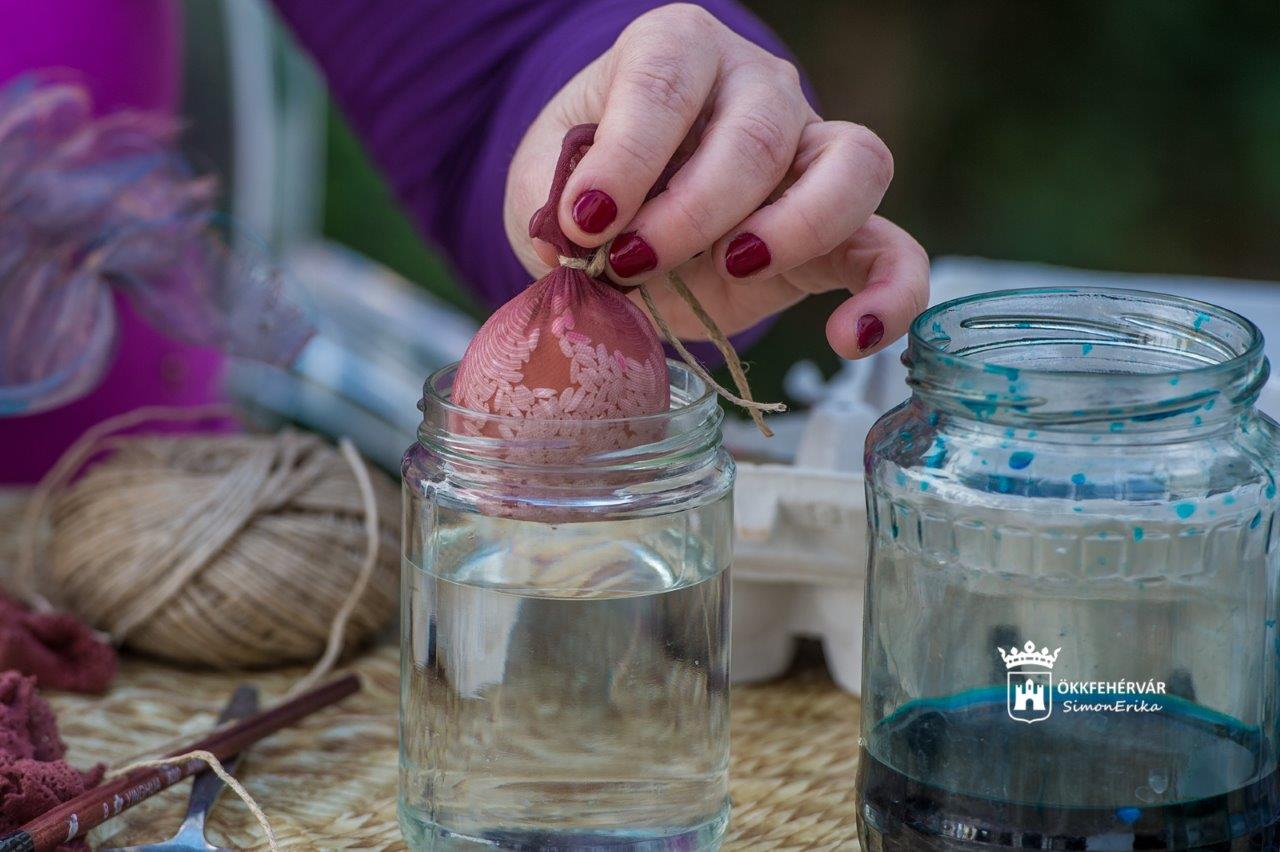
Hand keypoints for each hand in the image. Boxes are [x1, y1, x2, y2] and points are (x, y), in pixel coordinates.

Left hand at [505, 3, 927, 358]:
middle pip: (758, 131)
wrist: (627, 220)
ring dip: (794, 228)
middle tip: (634, 263)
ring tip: (735, 270)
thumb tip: (574, 241)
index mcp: (676, 51)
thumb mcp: (545, 183)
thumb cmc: (589, 186)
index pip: (668, 79)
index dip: (629, 153)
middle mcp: (758, 87)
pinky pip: (893, 248)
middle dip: (694, 209)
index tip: (585, 222)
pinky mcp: (842, 228)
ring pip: (851, 164)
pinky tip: (852, 339)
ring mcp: (812, 151)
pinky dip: (890, 293)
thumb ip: (553, 203)